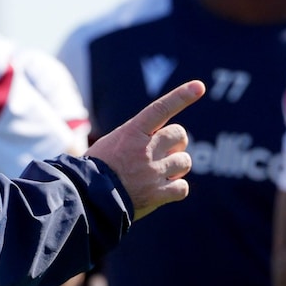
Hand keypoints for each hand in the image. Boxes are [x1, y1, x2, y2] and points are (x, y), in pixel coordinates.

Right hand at [87, 80, 204, 219]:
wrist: (87, 198)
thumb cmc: (97, 168)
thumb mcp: (112, 142)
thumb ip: (138, 137)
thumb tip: (164, 139)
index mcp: (131, 132)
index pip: (160, 109)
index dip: (181, 96)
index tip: (199, 87)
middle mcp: (145, 150)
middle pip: (180, 135)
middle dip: (175, 143)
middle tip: (162, 152)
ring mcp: (152, 172)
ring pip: (184, 161)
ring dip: (176, 167)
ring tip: (159, 173)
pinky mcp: (157, 195)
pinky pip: (182, 187)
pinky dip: (176, 189)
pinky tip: (162, 190)